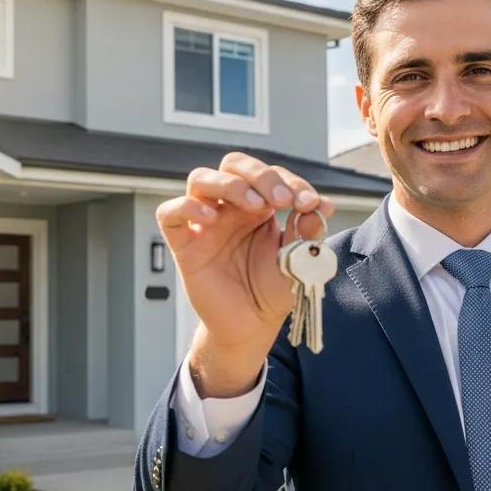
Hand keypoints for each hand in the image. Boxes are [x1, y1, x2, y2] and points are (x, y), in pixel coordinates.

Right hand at [155, 153, 335, 347]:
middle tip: (282, 200)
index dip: (291, 182)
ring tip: (255, 205)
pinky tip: (211, 218)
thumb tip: (320, 207)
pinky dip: (186, 207)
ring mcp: (204, 223)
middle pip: (233, 165)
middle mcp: (229, 208)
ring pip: (201, 178)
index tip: (310, 203)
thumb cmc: (272, 290)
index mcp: (259, 206)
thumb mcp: (299, 259)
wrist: (251, 326)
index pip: (270, 175)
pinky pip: (169, 213)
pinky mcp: (184, 244)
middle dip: (261, 175)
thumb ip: (308, 232)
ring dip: (230, 184)